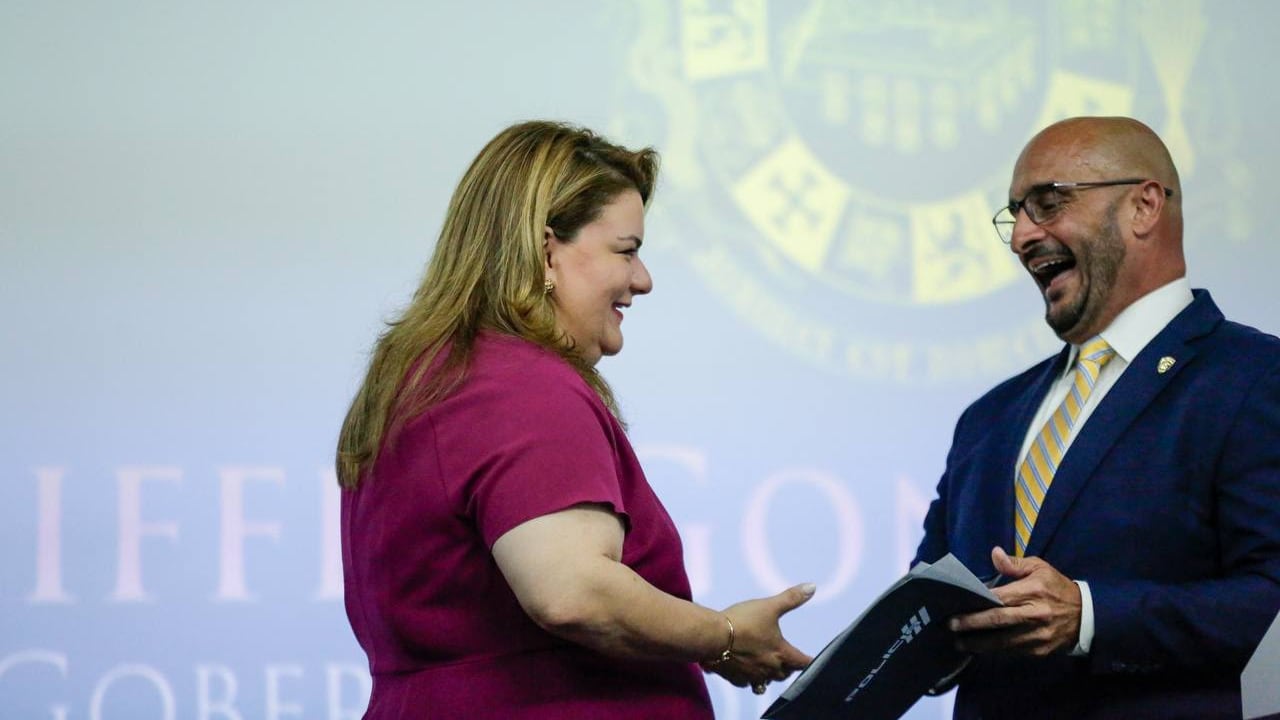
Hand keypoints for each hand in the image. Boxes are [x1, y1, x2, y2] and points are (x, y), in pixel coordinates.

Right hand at [708, 584, 815, 691]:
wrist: (712, 636)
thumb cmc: (742, 621)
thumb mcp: (769, 606)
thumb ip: (791, 598)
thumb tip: (812, 587)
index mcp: (781, 653)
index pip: (803, 662)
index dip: (810, 661)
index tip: (812, 661)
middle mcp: (769, 669)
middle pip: (784, 674)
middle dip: (788, 669)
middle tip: (789, 663)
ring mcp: (751, 676)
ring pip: (765, 682)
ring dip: (769, 677)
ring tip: (769, 671)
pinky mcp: (734, 678)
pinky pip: (745, 683)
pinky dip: (747, 679)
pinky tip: (744, 671)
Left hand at [948, 546, 1080, 656]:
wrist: (1086, 616)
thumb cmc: (1056, 588)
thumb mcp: (1040, 568)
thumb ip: (1015, 563)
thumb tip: (994, 553)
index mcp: (1034, 591)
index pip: (1001, 598)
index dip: (979, 602)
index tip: (959, 604)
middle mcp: (1035, 615)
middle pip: (998, 621)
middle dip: (972, 624)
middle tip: (950, 626)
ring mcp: (1038, 636)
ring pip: (1003, 642)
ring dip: (979, 643)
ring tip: (959, 642)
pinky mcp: (1039, 651)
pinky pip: (1012, 651)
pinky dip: (994, 650)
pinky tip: (979, 647)